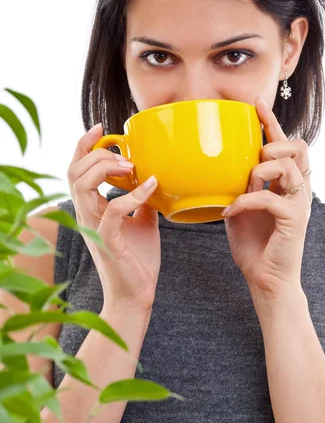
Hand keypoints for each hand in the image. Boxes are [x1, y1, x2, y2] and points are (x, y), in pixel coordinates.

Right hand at [67, 124, 159, 314]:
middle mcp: (87, 214)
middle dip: (96, 153)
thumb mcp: (142, 221)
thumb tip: (152, 180)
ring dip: (106, 168)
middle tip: (124, 156)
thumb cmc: (137, 259)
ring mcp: (94, 227)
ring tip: (131, 167)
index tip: (101, 128)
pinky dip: (133, 194)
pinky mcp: (107, 240)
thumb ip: (141, 200)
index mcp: (92, 208)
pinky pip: (113, 209)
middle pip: (74, 171)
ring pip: (82, 184)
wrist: (137, 294)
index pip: (77, 170)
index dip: (84, 145)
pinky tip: (151, 187)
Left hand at [223, 97, 311, 300]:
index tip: (254, 103)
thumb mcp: (241, 204)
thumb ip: (239, 183)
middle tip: (255, 157)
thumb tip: (220, 163)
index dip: (272, 121)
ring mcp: (299, 203)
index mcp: (287, 182)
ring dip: (261, 169)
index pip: (285, 143)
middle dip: (274, 143)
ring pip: (288, 166)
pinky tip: (231, 211)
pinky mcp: (294, 220)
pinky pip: (270, 197)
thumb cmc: (253, 242)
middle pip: (299, 146)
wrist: (265, 278)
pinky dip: (247, 200)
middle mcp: (299, 188)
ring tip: (245, 182)